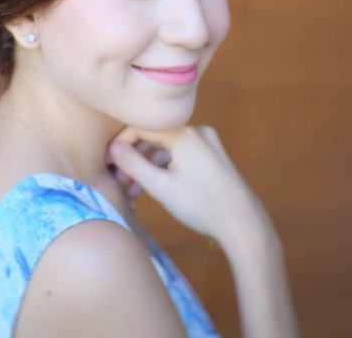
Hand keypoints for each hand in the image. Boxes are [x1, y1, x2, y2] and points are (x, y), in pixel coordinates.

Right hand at [105, 124, 273, 245]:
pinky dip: (166, 168)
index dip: (121, 143)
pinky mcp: (213, 155)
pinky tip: (156, 188)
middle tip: (119, 182)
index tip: (108, 163)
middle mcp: (197, 131)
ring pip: (167, 148)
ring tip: (134, 192)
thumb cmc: (201, 205)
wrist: (243, 224)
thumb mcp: (160, 187)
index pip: (142, 127)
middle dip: (134, 158)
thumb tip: (114, 149)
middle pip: (154, 137)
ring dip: (148, 166)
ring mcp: (208, 143)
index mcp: (184, 133)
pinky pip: (181, 154)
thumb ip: (133, 165)